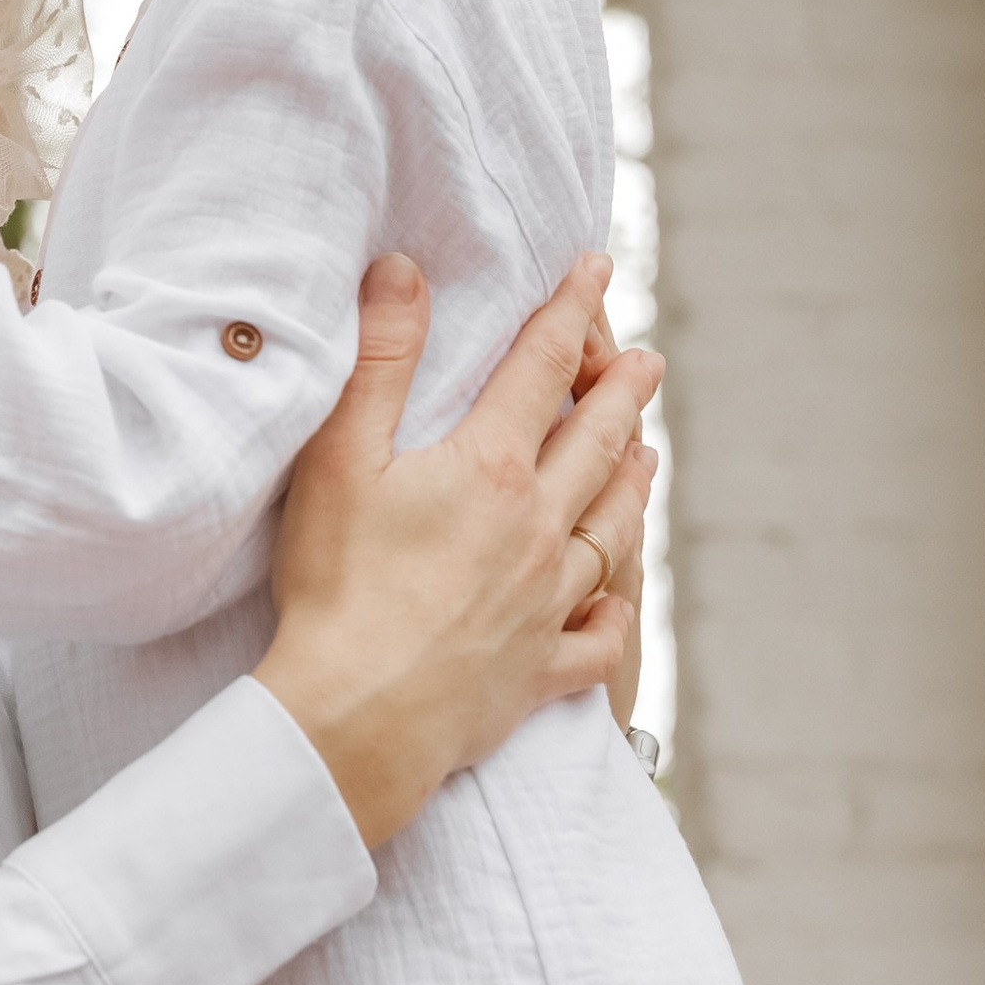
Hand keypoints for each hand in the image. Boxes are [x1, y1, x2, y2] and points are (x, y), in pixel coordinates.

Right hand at [254, 250, 659, 847]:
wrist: (356, 716)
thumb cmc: (337, 586)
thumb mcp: (340, 457)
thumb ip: (378, 360)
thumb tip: (404, 270)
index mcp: (492, 470)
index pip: (541, 367)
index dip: (567, 310)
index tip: (595, 268)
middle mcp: (538, 530)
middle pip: (594, 445)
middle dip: (622, 395)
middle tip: (647, 363)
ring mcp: (546, 603)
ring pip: (609, 533)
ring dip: (631, 489)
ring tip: (648, 462)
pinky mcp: (539, 671)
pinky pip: (596, 639)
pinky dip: (613, 613)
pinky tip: (617, 601)